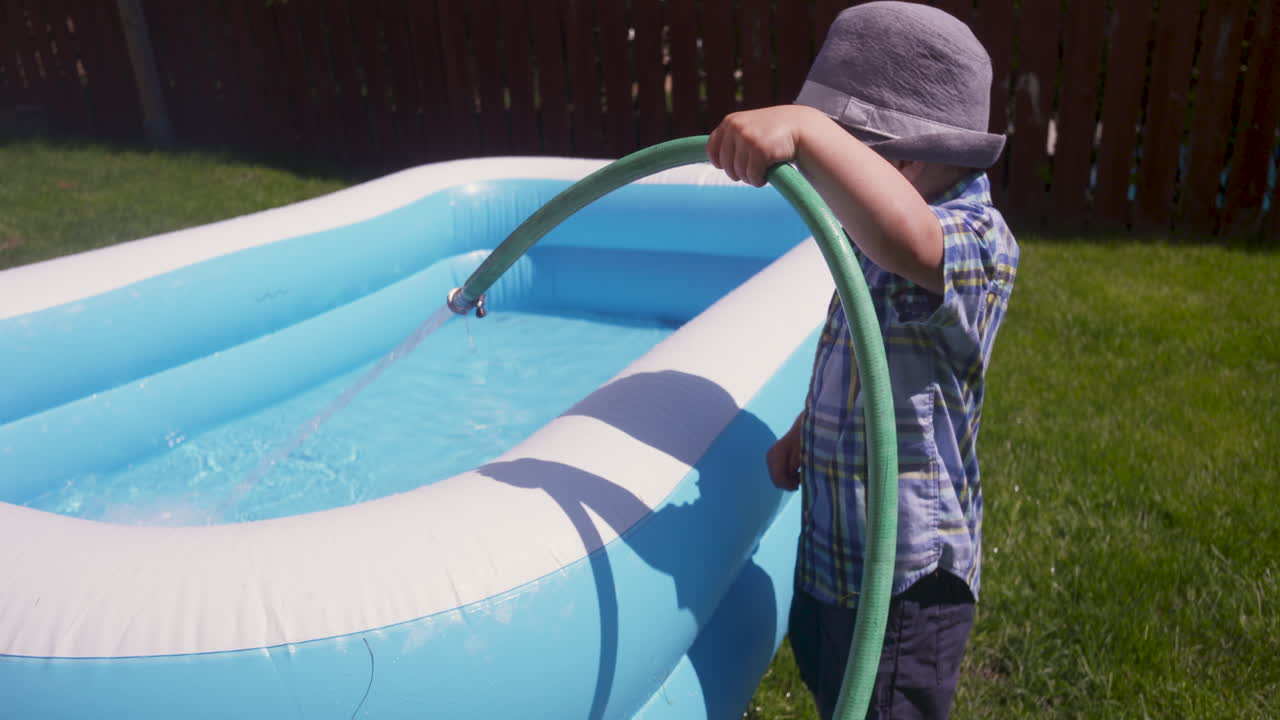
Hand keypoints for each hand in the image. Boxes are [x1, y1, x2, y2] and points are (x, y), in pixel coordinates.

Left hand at [706, 105, 823, 186]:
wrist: (801, 127)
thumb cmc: (773, 131)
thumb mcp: (748, 127)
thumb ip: (731, 137)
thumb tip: (713, 160)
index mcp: (729, 122)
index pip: (712, 150)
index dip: (720, 163)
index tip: (732, 167)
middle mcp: (736, 128)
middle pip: (726, 166)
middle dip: (739, 173)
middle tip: (753, 169)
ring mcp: (747, 138)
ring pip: (739, 173)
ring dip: (750, 177)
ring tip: (762, 170)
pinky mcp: (759, 150)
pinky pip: (752, 176)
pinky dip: (759, 180)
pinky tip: (767, 175)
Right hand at [765, 414, 804, 490]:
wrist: (804, 427)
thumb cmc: (808, 440)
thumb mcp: (805, 455)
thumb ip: (796, 469)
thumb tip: (792, 485)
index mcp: (778, 453)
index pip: (778, 477)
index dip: (789, 485)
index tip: (800, 483)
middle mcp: (771, 455)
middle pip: (776, 480)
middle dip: (789, 483)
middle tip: (801, 479)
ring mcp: (770, 456)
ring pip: (776, 478)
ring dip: (788, 480)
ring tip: (800, 474)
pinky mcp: (772, 458)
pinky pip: (777, 473)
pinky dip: (786, 475)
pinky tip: (795, 471)